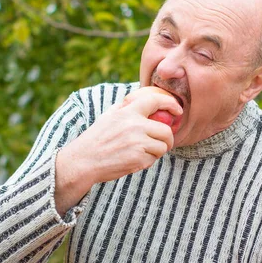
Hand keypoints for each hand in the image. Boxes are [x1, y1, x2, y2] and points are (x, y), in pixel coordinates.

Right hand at [54, 88, 181, 214]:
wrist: (83, 161)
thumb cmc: (96, 139)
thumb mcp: (109, 116)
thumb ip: (126, 107)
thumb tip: (145, 100)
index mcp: (127, 112)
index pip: (155, 100)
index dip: (170, 103)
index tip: (178, 110)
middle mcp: (134, 125)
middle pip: (166, 130)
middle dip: (168, 139)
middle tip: (164, 143)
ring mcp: (137, 143)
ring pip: (162, 146)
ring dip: (157, 151)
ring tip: (143, 152)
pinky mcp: (138, 159)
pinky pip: (153, 159)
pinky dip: (148, 161)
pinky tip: (134, 160)